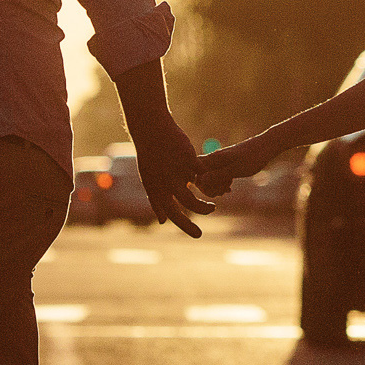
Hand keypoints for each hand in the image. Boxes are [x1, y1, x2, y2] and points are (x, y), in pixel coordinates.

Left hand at [129, 110, 213, 238]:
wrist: (151, 131)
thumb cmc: (150, 157)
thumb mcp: (150, 181)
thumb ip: (158, 202)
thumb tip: (163, 221)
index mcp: (156, 188)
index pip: (172, 213)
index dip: (185, 225)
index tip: (198, 234)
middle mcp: (166, 182)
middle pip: (187, 204)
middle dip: (199, 215)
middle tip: (208, 222)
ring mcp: (178, 170)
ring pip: (196, 193)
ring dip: (204, 205)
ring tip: (212, 207)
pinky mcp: (188, 159)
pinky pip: (203, 175)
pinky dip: (208, 181)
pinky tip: (214, 184)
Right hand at [193, 135, 272, 197]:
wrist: (268, 145)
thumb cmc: (254, 157)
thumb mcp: (237, 169)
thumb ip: (219, 175)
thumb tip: (201, 181)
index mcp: (214, 158)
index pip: (196, 173)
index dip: (201, 185)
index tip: (216, 191)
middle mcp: (215, 158)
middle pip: (201, 176)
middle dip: (208, 187)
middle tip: (222, 193)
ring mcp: (220, 161)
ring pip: (209, 176)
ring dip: (216, 186)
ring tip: (227, 190)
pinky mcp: (227, 163)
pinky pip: (217, 175)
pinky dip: (221, 183)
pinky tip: (230, 188)